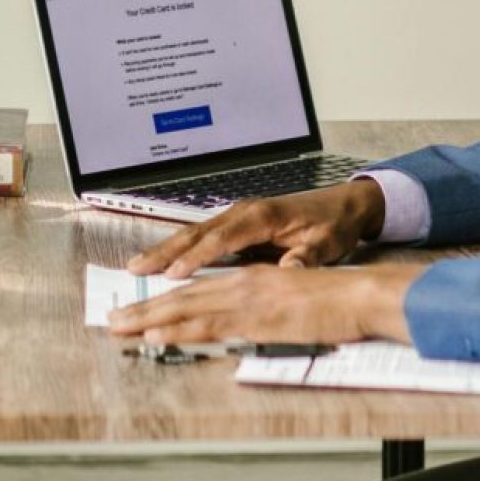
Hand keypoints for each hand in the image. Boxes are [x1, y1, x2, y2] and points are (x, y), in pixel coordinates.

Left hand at [108, 262, 418, 348]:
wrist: (361, 295)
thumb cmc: (334, 302)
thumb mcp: (290, 303)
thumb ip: (261, 312)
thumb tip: (237, 326)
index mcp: (249, 279)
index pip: (197, 291)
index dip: (163, 302)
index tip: (136, 312)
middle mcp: (242, 283)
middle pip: (183, 296)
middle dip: (144, 309)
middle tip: (112, 322)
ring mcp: (247, 299)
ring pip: (188, 307)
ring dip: (150, 319)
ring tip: (121, 328)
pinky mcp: (257, 318)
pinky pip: (210, 324)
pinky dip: (180, 329)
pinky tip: (158, 335)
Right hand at [125, 179, 387, 277]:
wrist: (344, 206)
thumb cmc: (333, 226)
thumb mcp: (327, 245)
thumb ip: (304, 259)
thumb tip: (287, 272)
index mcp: (263, 217)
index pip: (222, 239)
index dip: (196, 257)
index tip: (173, 275)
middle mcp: (244, 212)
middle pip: (197, 232)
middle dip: (165, 251)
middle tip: (135, 268)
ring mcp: (238, 215)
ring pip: (194, 233)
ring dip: (165, 249)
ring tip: (136, 265)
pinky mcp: (237, 223)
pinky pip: (203, 236)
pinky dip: (179, 248)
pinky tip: (162, 262)